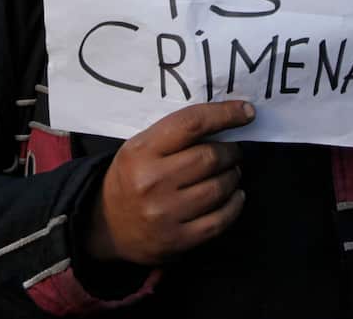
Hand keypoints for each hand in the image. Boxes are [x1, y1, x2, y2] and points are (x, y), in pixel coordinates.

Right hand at [84, 101, 254, 265]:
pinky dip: (235, 205)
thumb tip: (225, 121)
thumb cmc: (130, 177)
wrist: (105, 226)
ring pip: (219, 188)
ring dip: (233, 177)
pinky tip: (235, 196)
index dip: (225, 115)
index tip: (247, 112)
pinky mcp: (176, 240)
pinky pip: (220, 220)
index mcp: (142, 151)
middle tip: (234, 152)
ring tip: (231, 173)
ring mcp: (164, 213)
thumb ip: (175, 135)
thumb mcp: (140, 147)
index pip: (191, 124)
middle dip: (232, 152)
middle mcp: (152, 181)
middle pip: (210, 157)